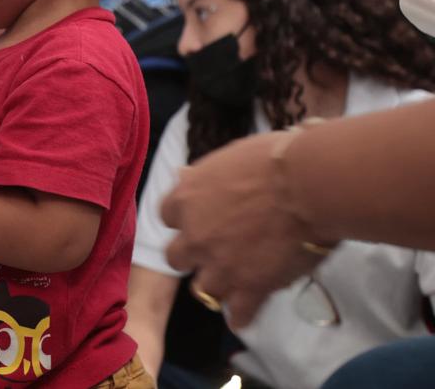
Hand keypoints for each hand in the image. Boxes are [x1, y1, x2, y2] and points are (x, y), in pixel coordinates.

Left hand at [161, 131, 327, 327]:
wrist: (306, 185)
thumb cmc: (271, 160)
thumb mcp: (226, 158)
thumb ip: (201, 176)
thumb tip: (180, 174)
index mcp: (186, 199)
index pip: (167, 216)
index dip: (184, 219)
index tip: (197, 219)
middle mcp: (195, 235)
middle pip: (177, 257)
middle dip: (193, 255)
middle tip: (213, 252)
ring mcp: (221, 265)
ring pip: (203, 289)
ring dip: (217, 286)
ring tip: (232, 284)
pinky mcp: (251, 287)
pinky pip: (239, 313)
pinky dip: (242, 316)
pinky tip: (244, 316)